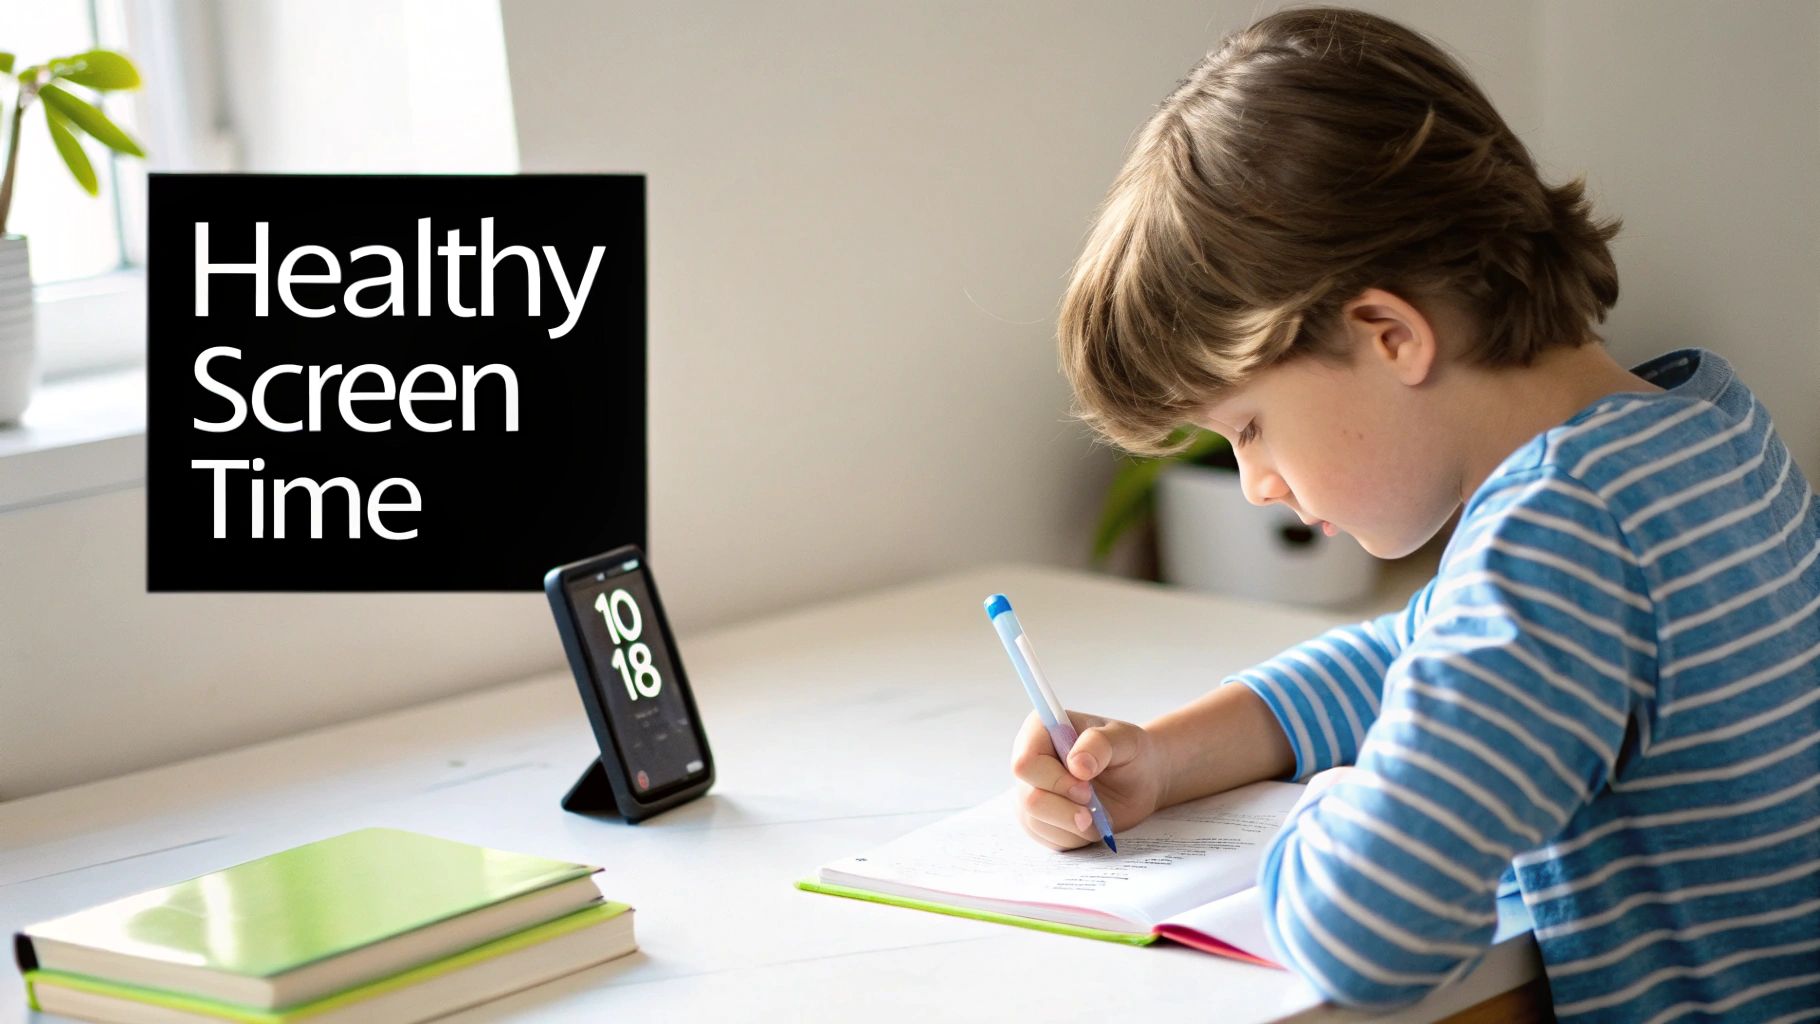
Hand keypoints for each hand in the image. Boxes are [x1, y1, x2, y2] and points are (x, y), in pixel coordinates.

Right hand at [1009, 709, 1165, 850]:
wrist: (1139, 779)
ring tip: (1099, 813)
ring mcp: (1030, 791)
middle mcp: (1029, 761)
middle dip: (1067, 809)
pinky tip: (1092, 821)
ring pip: (1036, 822)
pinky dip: (1076, 837)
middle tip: (1095, 806)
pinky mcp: (1038, 820)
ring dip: (1075, 825)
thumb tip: (1077, 765)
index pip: (1026, 763)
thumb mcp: (1124, 738)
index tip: (1086, 786)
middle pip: (1029, 798)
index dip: (1055, 780)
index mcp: (1040, 731)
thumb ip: (1100, 744)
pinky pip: (1048, 840)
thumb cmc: (1129, 752)